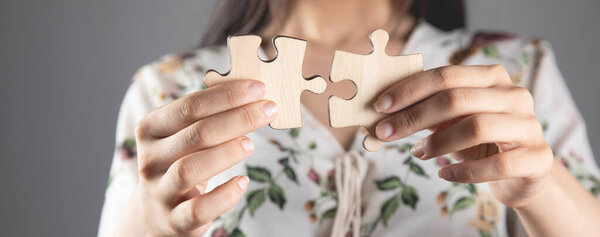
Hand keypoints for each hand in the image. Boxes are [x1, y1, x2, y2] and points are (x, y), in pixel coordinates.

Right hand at [115, 80, 277, 235]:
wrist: (157, 213)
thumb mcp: (186, 136)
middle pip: (196, 133)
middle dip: (238, 118)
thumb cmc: (182, 161)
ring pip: (190, 169)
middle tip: (268, 110)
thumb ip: (211, 116)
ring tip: (251, 143)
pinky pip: (199, 209)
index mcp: (151, 129)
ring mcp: (160, 192)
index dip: (227, 95)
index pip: (189, 106)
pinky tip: (243, 182)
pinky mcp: (175, 220)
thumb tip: (255, 95)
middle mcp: (150, 159)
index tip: (259, 88)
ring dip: (227, 153)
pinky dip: (225, 195)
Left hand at [373, 65, 553, 207]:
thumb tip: (384, 113)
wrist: (522, 174)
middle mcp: (514, 95)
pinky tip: (443, 174)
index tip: (380, 106)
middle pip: (455, 99)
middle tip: (386, 133)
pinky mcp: (537, 158)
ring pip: (475, 127)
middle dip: (414, 116)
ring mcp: (529, 125)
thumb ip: (426, 111)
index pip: (445, 75)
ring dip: (437, 143)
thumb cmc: (479, 142)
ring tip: (417, 153)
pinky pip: (496, 164)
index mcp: (492, 78)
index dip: (410, 90)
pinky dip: (464, 171)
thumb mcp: (453, 121)